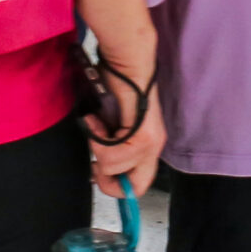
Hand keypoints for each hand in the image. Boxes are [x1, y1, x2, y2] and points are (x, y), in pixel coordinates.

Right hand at [84, 55, 166, 197]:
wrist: (127, 62)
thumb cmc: (116, 86)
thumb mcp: (112, 126)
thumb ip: (112, 147)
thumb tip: (97, 170)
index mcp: (149, 147)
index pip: (138, 186)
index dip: (116, 187)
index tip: (97, 168)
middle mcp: (155, 147)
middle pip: (136, 189)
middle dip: (109, 181)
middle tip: (96, 160)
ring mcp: (152, 143)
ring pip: (115, 170)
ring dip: (97, 150)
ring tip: (96, 126)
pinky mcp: (144, 135)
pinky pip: (113, 155)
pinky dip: (96, 140)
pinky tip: (96, 121)